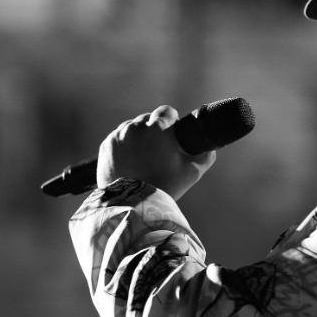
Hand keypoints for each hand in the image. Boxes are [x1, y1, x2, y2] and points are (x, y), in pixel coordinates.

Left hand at [96, 105, 215, 200]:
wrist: (133, 205)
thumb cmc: (165, 187)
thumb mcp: (193, 171)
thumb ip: (205, 153)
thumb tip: (209, 144)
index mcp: (157, 127)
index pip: (166, 111)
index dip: (172, 121)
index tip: (173, 131)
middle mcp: (135, 127)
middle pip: (147, 119)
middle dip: (154, 130)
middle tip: (158, 149)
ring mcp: (118, 135)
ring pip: (132, 128)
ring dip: (138, 136)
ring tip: (143, 156)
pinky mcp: (106, 146)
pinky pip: (118, 138)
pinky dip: (125, 146)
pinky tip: (131, 160)